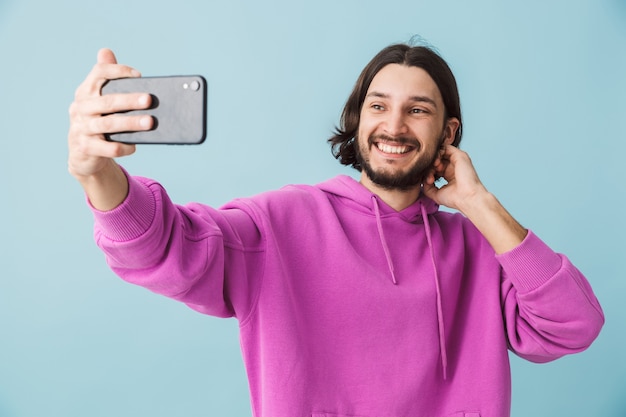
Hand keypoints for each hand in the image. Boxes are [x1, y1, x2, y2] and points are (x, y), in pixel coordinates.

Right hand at [67, 48, 151, 179]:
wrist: (83, 155)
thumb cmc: (98, 122)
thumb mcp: (98, 101)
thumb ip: (106, 79)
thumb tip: (106, 50)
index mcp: (85, 92)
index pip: (98, 73)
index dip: (117, 71)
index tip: (138, 75)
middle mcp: (80, 108)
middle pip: (107, 102)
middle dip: (129, 100)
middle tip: (149, 100)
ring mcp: (81, 128)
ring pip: (108, 124)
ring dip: (130, 123)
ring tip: (150, 122)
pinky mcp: (85, 148)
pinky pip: (107, 148)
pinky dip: (122, 147)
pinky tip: (134, 146)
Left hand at [423, 144, 526, 252]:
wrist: (467, 198)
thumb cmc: (455, 199)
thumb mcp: (435, 193)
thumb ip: (427, 186)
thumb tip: (422, 180)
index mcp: (449, 175)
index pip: (434, 168)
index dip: (428, 173)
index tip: (428, 182)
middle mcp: (453, 167)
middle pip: (436, 160)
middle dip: (430, 167)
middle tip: (430, 178)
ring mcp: (457, 161)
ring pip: (440, 153)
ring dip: (433, 159)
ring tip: (434, 169)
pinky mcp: (460, 156)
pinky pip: (445, 148)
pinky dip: (438, 153)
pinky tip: (436, 163)